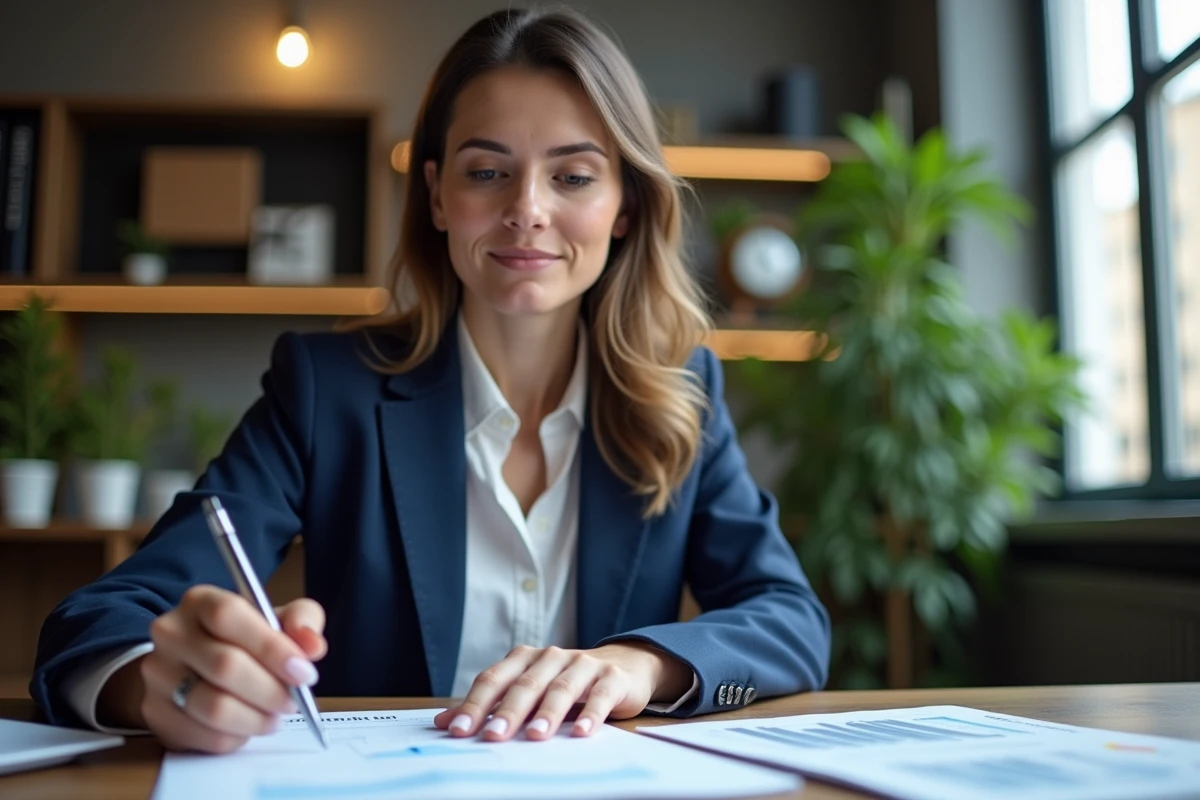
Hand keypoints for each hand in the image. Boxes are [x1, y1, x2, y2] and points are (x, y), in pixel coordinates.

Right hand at [101, 587, 327, 753]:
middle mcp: (171, 633)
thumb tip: (312, 646)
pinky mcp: (156, 713)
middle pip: (225, 665)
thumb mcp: (275, 619)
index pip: (229, 616)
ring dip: (257, 718)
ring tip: (274, 715)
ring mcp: (158, 674)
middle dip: (271, 690)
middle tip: (293, 700)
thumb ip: (301, 622)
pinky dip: (237, 737)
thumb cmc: (242, 640)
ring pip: (214, 707)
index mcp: (200, 601)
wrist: (190, 666)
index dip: (270, 646)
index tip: (303, 672)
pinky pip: (205, 736)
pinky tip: (249, 725)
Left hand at [432, 642, 690, 741]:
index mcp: (524, 659)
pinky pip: (600, 695)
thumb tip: (443, 723)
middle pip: (525, 684)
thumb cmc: (566, 682)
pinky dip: (591, 713)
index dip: (474, 704)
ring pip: (561, 688)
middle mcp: (551, 657)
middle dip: (508, 711)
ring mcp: (583, 664)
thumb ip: (489, 705)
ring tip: (536, 736)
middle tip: (492, 737)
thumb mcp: (528, 690)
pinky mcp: (612, 678)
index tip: (457, 731)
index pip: (494, 680)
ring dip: (548, 713)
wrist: (624, 666)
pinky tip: (582, 732)